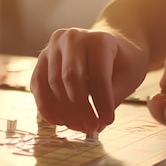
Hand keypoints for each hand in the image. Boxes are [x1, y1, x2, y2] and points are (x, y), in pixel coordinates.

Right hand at [30, 27, 146, 133]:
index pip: (98, 75)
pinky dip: (45, 105)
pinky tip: (57, 120)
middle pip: (70, 78)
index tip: (108, 121)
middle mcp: (71, 38)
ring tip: (76, 126)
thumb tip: (97, 124)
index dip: (102, 102)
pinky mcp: (41, 59)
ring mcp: (52, 47)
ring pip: (52, 83)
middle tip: (90, 127)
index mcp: (98, 39)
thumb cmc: (119, 60)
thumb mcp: (128, 74)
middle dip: (80, 108)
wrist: (104, 43)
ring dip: (63, 110)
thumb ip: (113, 96)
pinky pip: (37, 84)